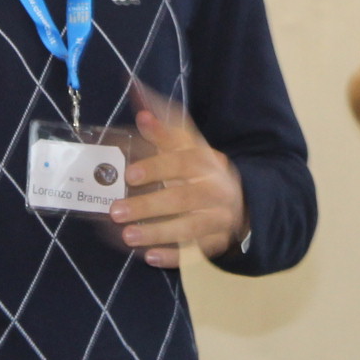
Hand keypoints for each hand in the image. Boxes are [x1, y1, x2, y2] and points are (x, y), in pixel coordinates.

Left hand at [113, 83, 246, 264]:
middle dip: (149, 206)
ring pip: (188, 229)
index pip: (184, 163)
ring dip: (156, 233)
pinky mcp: (215, 242)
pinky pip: (195, 253)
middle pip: (183, 199)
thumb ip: (165, 126)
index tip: (131, 173)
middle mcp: (215, 191)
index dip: (158, 167)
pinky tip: (150, 258)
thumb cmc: (203, 168)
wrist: (244, 199)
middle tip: (116, 210)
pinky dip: (173, 256)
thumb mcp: (190, 144)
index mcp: (207, 162)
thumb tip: (139, 101)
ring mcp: (218, 219)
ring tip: (127, 237)